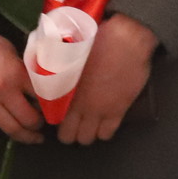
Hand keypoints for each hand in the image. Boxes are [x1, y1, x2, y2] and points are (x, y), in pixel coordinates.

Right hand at [0, 12, 40, 142]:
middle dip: (39, 125)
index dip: (51, 106)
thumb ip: (23, 72)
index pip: (41, 99)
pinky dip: (4, 123)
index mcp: (14, 74)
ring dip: (25, 134)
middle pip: (27, 120)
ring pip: (10, 128)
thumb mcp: (11, 51)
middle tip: (44, 125)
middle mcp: (0, 91)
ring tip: (32, 135)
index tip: (56, 109)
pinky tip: (11, 121)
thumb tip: (38, 88)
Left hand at [59, 15, 157, 145]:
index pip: (52, 119)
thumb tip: (51, 74)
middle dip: (69, 133)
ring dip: (87, 134)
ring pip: (87, 138)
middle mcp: (79, 105)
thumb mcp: (68, 53)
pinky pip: (107, 133)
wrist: (126, 40)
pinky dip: (104, 132)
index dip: (56, 121)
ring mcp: (99, 110)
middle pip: (68, 136)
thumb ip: (57, 69)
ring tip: (90, 125)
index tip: (60, 116)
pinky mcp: (118, 110)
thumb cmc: (96, 39)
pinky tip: (105, 124)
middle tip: (74, 124)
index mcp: (63, 91)